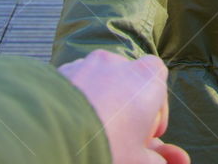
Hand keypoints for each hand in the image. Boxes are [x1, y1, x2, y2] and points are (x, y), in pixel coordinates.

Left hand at [57, 50, 189, 163]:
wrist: (50, 137)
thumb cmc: (106, 147)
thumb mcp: (139, 162)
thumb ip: (159, 159)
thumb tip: (167, 161)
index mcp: (145, 80)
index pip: (158, 75)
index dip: (156, 106)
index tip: (147, 133)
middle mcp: (118, 64)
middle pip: (128, 80)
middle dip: (127, 106)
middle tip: (121, 137)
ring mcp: (86, 64)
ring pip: (100, 80)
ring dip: (102, 100)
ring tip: (92, 132)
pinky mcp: (60, 71)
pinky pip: (76, 82)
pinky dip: (78, 99)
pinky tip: (71, 124)